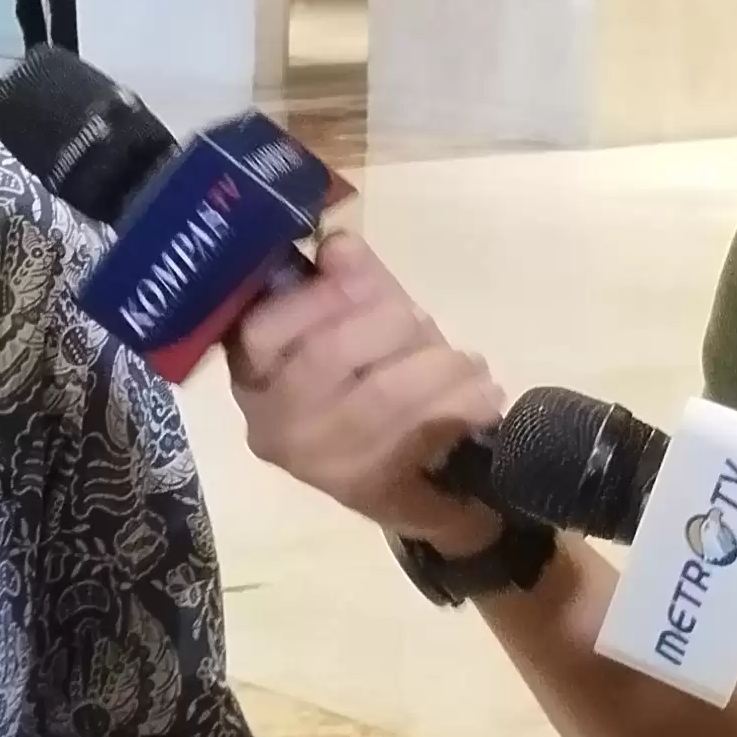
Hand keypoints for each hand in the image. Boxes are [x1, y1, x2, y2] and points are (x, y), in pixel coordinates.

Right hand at [221, 233, 511, 552]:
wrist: (426, 481)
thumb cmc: (383, 385)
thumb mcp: (367, 322)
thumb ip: (352, 282)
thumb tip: (340, 245)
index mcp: (255, 374)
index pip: (260, 332)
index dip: (315, 296)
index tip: (357, 270)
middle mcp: (271, 424)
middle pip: (322, 359)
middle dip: (384, 325)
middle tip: (419, 319)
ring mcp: (317, 464)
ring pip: (377, 398)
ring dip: (436, 368)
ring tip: (467, 363)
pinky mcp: (367, 491)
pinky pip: (416, 436)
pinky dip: (457, 406)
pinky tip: (480, 394)